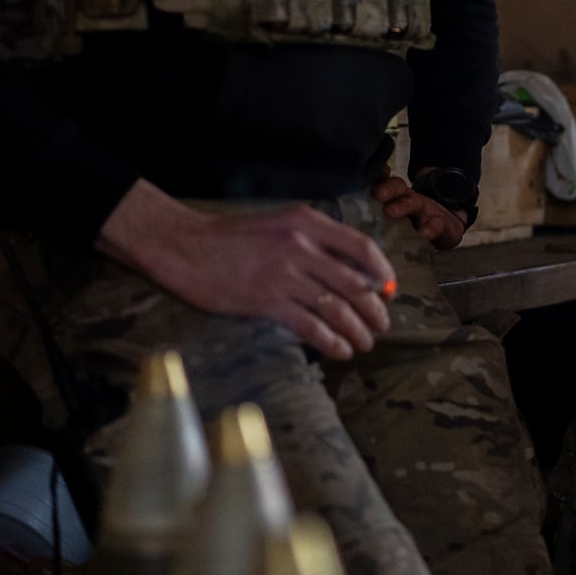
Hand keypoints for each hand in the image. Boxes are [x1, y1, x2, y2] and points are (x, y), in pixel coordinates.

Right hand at [96, 180, 394, 360]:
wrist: (185, 247)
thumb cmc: (233, 238)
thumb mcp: (280, 225)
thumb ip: (314, 242)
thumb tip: (352, 271)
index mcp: (306, 223)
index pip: (361, 246)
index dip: (382, 271)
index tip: (390, 289)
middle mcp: (300, 246)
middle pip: (354, 283)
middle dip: (374, 309)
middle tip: (381, 325)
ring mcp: (284, 275)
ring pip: (337, 308)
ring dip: (358, 330)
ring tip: (366, 343)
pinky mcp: (266, 301)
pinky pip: (311, 326)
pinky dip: (332, 341)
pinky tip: (342, 350)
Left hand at [370, 171, 466, 249]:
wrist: (447, 227)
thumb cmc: (412, 224)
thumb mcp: (393, 218)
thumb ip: (371, 216)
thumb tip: (342, 218)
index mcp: (394, 197)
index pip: (382, 182)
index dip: (373, 177)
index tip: (362, 174)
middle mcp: (408, 200)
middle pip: (397, 187)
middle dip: (386, 188)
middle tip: (376, 194)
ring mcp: (426, 210)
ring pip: (413, 203)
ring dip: (402, 205)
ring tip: (390, 212)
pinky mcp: (441, 224)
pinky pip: (436, 224)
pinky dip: (430, 228)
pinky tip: (424, 233)